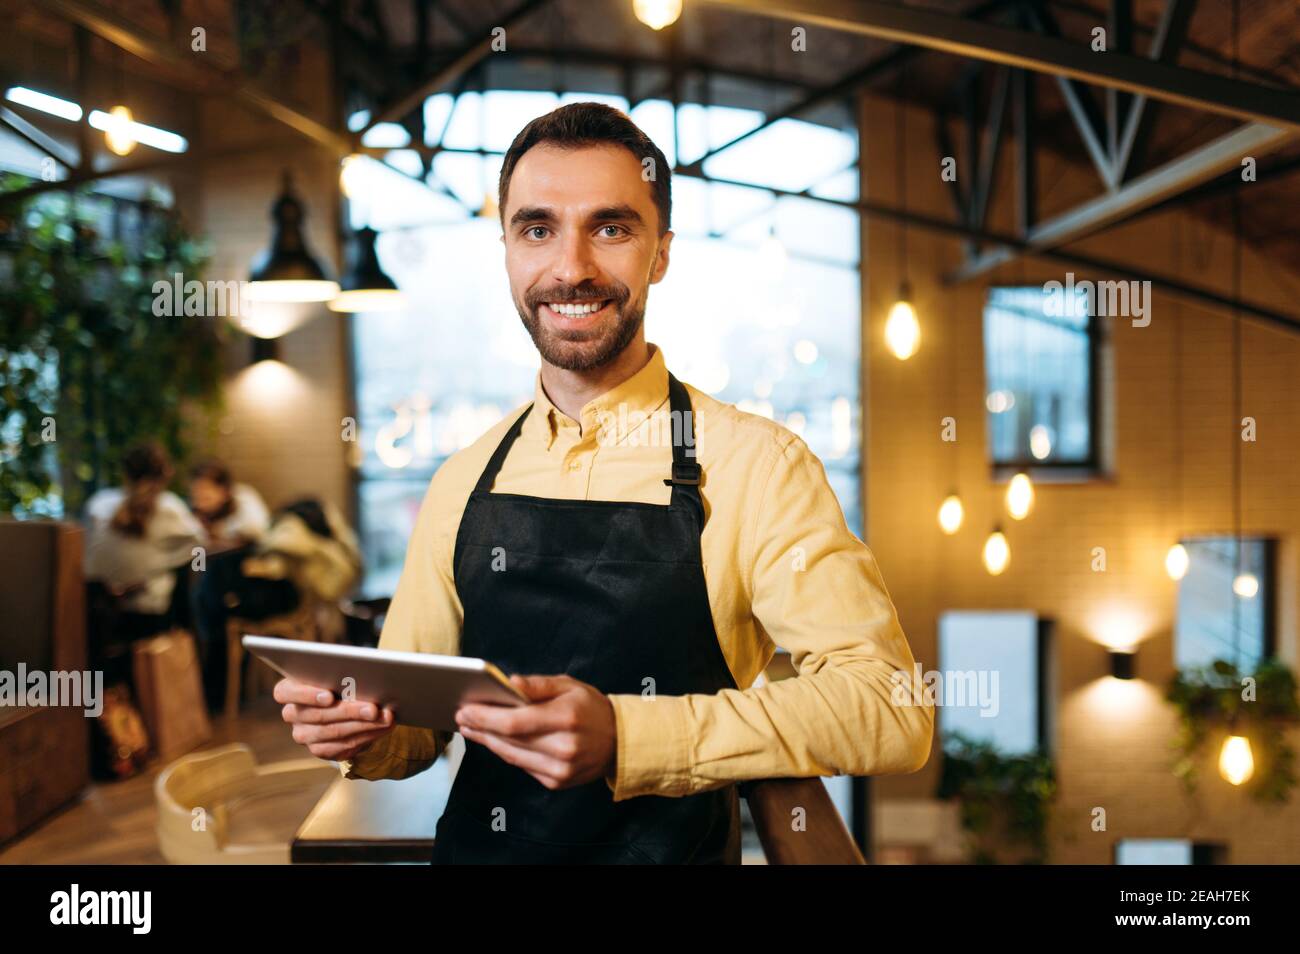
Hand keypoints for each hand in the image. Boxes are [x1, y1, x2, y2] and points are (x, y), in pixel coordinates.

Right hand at [274, 677, 395, 760]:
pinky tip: (383, 727)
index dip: (307, 695)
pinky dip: (368, 735)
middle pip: (318, 715)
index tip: (329, 696)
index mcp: (288, 690)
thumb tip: (365, 676)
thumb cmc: (338, 680)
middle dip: (350, 711)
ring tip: (385, 717)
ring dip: (364, 725)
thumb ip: (340, 672)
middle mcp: (292, 714)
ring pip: (334, 732)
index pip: (286, 692)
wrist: (342, 707)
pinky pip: (344, 746)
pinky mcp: (320, 749)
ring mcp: (303, 734)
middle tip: (373, 708)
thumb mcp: (336, 672)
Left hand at [455, 674, 615, 790]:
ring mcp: (560, 769)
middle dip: (481, 728)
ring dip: (488, 742)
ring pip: (512, 756)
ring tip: (471, 728)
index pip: (515, 722)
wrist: (619, 741)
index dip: (486, 717)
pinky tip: (494, 741)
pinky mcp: (556, 781)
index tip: (465, 710)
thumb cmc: (590, 708)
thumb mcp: (569, 686)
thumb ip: (538, 685)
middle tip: (461, 717)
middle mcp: (563, 747)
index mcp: (566, 718)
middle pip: (509, 740)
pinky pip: (523, 766)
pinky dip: (506, 752)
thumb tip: (508, 682)